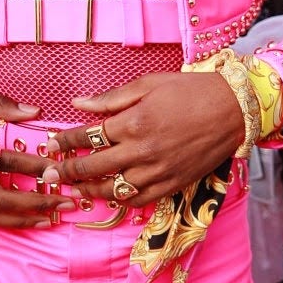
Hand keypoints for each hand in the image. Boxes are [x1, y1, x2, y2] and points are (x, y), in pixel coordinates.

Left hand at [50, 71, 246, 206]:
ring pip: (112, 189)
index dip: (64, 142)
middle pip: (92, 167)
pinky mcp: (172, 184)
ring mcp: (157, 171)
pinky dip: (119, 198)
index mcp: (133, 122)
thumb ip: (111, 98)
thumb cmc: (191, 91)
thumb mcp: (148, 84)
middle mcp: (141, 151)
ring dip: (89, 190)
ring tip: (73, 188)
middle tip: (49, 174)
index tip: (50, 144)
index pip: (87, 136)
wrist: (234, 110)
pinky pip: (138, 199)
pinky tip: (109, 194)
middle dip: (66, 171)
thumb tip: (78, 102)